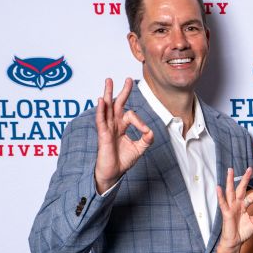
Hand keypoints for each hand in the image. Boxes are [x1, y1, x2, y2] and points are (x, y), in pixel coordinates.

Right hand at [94, 78, 154, 193]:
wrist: (113, 173)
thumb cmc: (123, 160)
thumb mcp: (140, 148)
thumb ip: (147, 139)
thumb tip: (151, 131)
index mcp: (122, 126)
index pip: (131, 115)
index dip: (140, 122)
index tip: (146, 132)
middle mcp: (114, 124)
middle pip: (117, 104)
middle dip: (122, 91)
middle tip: (128, 79)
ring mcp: (107, 128)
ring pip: (107, 107)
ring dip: (108, 94)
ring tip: (109, 81)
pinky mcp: (102, 135)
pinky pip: (101, 120)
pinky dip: (101, 110)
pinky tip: (102, 100)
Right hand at [216, 167, 252, 250]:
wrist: (235, 242)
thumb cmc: (243, 232)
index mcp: (244, 206)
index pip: (252, 197)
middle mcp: (237, 204)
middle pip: (240, 188)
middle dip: (244, 179)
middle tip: (249, 169)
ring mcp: (231, 207)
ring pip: (230, 192)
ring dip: (230, 181)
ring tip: (230, 170)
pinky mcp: (226, 213)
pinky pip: (223, 203)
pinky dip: (220, 196)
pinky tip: (218, 188)